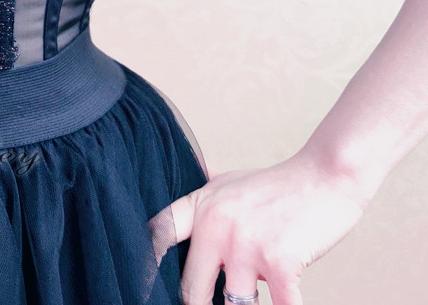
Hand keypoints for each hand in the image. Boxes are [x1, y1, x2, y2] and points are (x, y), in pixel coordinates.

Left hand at [147, 152, 368, 304]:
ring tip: (245, 302)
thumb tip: (178, 196)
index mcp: (201, 206)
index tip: (143, 287)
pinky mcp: (279, 262)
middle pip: (190, 289)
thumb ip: (203, 197)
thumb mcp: (229, 182)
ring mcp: (246, 245)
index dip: (146, 264)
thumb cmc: (277, 186)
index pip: (158, 235)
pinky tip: (282, 304)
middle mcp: (216, 225)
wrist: (325, 177)